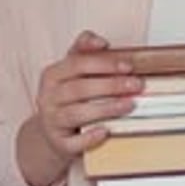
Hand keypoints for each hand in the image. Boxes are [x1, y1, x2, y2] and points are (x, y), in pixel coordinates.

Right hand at [35, 30, 141, 159]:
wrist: (52, 132)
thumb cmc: (69, 96)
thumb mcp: (73, 70)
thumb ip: (85, 51)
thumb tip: (101, 42)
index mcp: (52, 74)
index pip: (78, 64)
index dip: (105, 64)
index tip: (128, 66)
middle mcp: (48, 97)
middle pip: (79, 88)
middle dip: (111, 85)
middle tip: (136, 85)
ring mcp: (51, 121)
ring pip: (76, 113)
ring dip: (106, 108)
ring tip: (129, 105)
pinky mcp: (58, 143)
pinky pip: (73, 142)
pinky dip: (90, 137)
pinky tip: (106, 131)